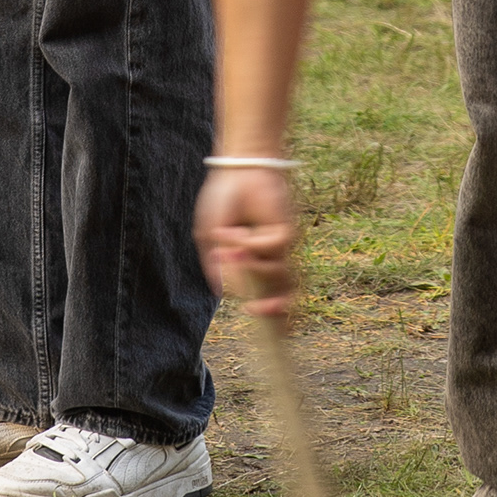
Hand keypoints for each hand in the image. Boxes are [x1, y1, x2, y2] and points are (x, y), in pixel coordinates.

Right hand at [196, 161, 302, 320]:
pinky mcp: (286, 231)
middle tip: (255, 310)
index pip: (267, 296)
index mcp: (252, 265)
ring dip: (255, 271)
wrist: (234, 171)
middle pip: (283, 295)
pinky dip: (252, 246)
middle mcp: (269, 259)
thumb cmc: (221, 201)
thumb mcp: (209, 238)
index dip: (271, 315)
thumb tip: (225, 295)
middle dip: (275, 310)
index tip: (261, 324)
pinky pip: (273, 250)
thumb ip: (216, 267)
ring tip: (235, 254)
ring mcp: (279, 247)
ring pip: (281, 276)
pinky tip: (239, 235)